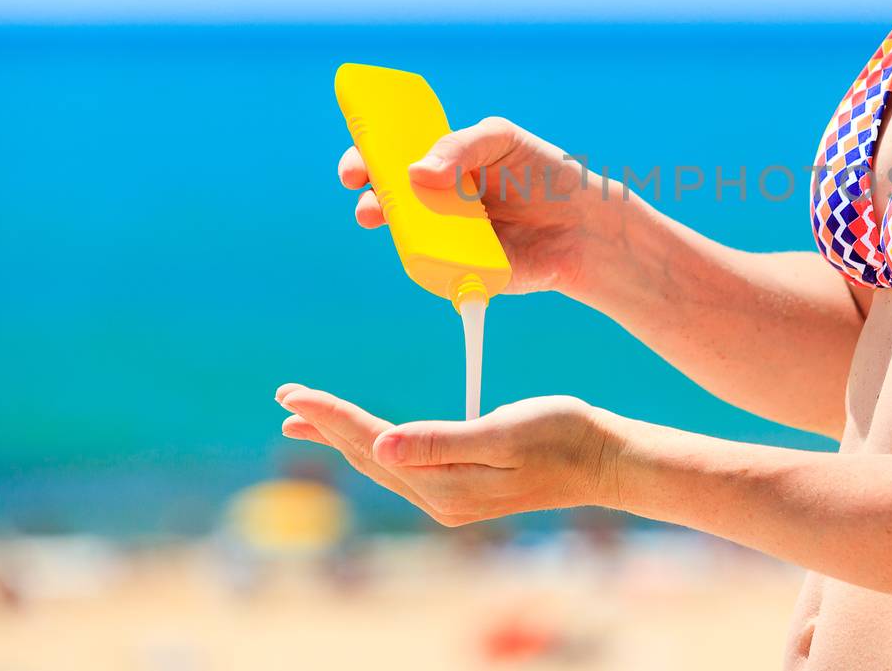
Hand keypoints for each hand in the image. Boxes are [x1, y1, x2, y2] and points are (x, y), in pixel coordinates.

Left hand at [275, 383, 622, 525]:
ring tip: (306, 417)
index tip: (292, 393)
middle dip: (325, 424)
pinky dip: (374, 444)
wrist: (605, 460)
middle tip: (285, 398)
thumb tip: (382, 446)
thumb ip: (442, 441)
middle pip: (368, 455)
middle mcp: (440, 499)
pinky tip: (366, 436)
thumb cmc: (563, 435)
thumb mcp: (504, 431)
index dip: (330, 415)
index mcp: (445, 485)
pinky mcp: (463, 490)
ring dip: (343, 436)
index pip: (373, 442)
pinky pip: (402, 466)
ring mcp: (451, 499)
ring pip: (382, 462)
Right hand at [337, 117, 616, 295]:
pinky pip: (434, 269)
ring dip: (395, 232)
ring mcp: (445, 238)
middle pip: (386, 201)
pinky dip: (429, 261)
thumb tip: (417, 172)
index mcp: (439, 165)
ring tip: (398, 222)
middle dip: (370, 199)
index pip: (389, 159)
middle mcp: (435, 202)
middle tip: (371, 200)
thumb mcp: (501, 140)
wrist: (582, 222)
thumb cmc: (542, 173)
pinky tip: (440, 252)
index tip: (355, 167)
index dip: (365, 161)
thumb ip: (461, 146)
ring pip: (405, 236)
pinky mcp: (461, 270)